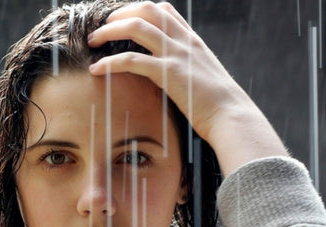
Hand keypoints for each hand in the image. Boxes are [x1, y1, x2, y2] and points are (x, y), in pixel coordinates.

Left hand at [87, 1, 288, 175]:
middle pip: (146, 10)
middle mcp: (184, 41)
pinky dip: (109, 62)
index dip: (139, 10)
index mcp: (192, 41)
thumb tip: (173, 76)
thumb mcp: (204, 77)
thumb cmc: (219, 105)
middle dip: (120, 15)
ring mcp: (176, 54)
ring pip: (136, 27)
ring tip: (93, 41)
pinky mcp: (168, 73)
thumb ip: (188, 69)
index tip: (122, 20)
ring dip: (109, 31)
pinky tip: (96, 69)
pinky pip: (131, 60)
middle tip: (102, 28)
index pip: (164, 10)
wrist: (232, 116)